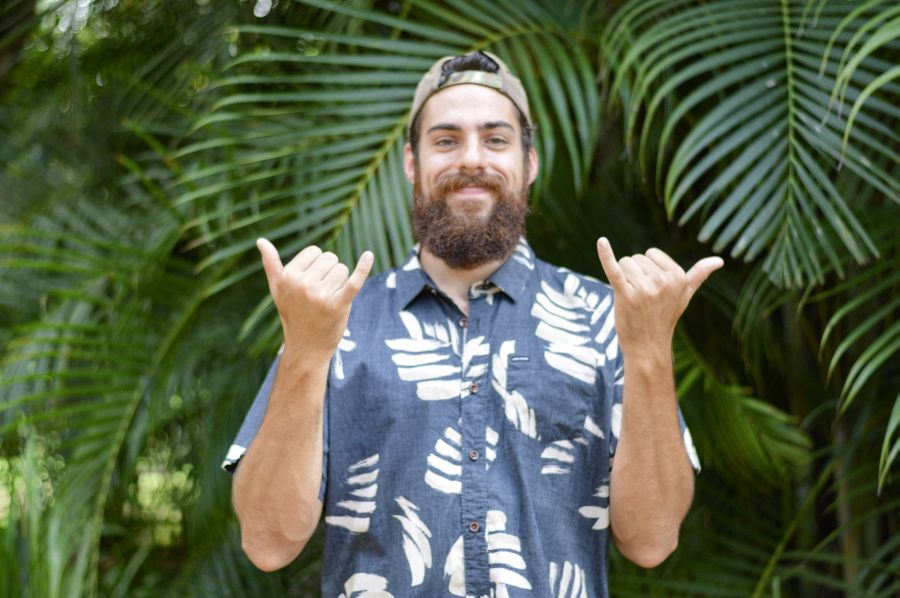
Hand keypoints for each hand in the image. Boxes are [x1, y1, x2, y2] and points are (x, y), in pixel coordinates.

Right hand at [258, 238, 372, 357]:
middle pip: (330, 258)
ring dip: (340, 282)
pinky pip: (354, 281)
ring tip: (329, 299)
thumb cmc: (293, 313)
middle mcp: (302, 284)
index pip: (315, 251)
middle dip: (329, 273)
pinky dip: (363, 268)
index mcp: (287, 276)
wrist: (307, 346)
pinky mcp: (338, 305)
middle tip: (320, 294)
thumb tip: (260, 240)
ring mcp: (320, 295)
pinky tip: (368, 256)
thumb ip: (271, 264)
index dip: (316, 265)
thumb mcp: (277, 289)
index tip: (310, 283)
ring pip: (342, 269)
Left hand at [596, 237, 721, 354]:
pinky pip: (614, 270)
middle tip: (641, 298)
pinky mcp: (625, 295)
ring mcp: (644, 289)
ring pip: (624, 264)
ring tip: (632, 299)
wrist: (648, 345)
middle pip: (636, 258)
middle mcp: (663, 281)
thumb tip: (719, 260)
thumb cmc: (665, 317)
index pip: (651, 253)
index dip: (647, 269)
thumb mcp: (685, 295)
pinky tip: (601, 242)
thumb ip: (699, 275)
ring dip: (623, 279)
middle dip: (634, 274)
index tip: (653, 288)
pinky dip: (606, 255)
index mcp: (678, 276)